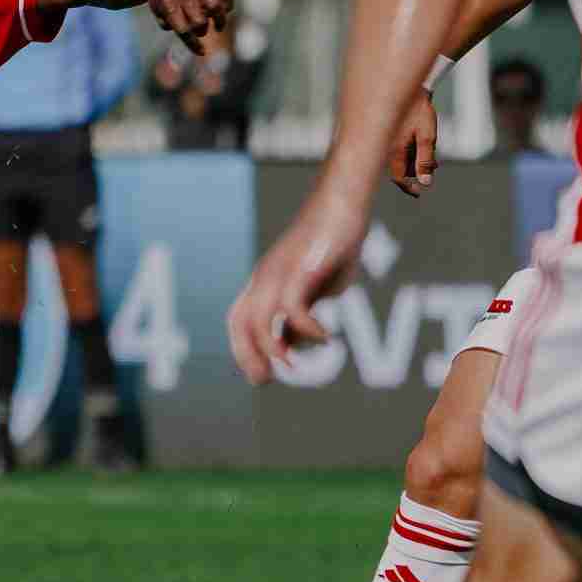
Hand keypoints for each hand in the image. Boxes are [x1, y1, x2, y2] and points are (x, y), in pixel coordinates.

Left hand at [141, 0, 233, 52]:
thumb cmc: (162, 0)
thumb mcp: (159, 15)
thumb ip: (176, 30)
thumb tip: (200, 50)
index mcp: (168, 5)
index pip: (183, 30)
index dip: (194, 44)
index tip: (202, 52)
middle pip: (199, 21)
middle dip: (202, 30)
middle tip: (202, 30)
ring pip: (216, 7)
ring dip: (220, 20)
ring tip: (219, 26)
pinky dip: (228, 3)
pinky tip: (225, 9)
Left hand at [226, 184, 368, 385]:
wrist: (343, 202)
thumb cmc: (333, 243)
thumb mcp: (316, 287)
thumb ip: (302, 314)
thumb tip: (292, 346)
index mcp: (264, 281)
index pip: (238, 319)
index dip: (242, 350)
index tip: (260, 375)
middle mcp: (266, 277)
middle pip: (240, 320)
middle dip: (247, 354)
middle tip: (264, 380)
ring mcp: (282, 271)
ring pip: (259, 316)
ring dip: (271, 347)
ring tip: (291, 366)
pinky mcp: (305, 266)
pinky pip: (294, 305)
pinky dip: (308, 328)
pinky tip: (327, 337)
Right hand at [389, 89, 440, 198]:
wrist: (409, 88)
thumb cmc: (419, 111)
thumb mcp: (427, 136)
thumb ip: (426, 160)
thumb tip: (426, 181)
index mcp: (395, 150)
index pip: (398, 177)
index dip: (408, 187)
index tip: (418, 192)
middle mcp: (387, 148)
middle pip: (400, 169)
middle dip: (415, 171)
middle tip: (431, 169)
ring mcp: (387, 142)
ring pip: (400, 159)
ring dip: (415, 161)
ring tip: (431, 152)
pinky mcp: (390, 135)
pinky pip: (399, 150)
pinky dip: (410, 151)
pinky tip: (421, 144)